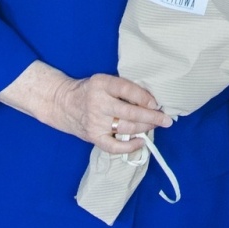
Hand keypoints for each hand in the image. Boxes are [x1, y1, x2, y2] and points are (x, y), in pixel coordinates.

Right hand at [0, 62, 171, 154]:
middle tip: (166, 120)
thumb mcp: (104, 81)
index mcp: (101, 84)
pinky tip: (141, 142)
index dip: (145, 97)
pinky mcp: (93, 137)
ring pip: (126, 128)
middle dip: (152, 117)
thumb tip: (151, 101)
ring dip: (145, 128)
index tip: (156, 103)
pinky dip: (130, 146)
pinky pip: (114, 146)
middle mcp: (98, 103)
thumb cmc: (89, 91)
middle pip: (130, 112)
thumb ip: (123, 88)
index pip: (128, 90)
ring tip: (156, 126)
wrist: (62, 103)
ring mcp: (95, 122)